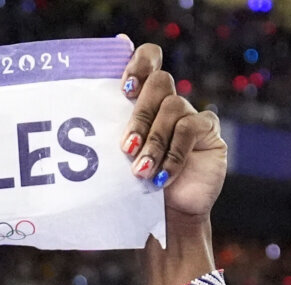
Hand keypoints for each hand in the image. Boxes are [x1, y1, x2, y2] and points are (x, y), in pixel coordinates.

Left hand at [119, 43, 225, 220]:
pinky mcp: (208, 132)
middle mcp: (167, 102)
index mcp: (143, 99)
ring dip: (154, 142)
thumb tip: (82, 118)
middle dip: (139, 115)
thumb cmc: (135, 188)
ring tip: (141, 171)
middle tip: (126, 147)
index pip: (147, 60)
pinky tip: (161, 178)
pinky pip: (190, 129)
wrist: (164, 218)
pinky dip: (173, 155)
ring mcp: (190, 115)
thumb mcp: (116, 159)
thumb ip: (107, 134)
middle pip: (159, 82)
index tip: (124, 88)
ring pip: (173, 107)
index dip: (139, 64)